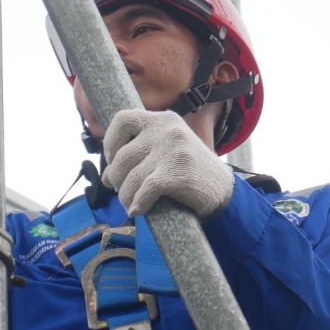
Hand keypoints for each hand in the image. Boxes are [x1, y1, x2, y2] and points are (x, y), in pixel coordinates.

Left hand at [102, 109, 233, 218]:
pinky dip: (137, 204)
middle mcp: (168, 130)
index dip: (110, 142)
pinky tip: (139, 210)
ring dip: (125, 196)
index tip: (112, 160)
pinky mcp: (177, 172)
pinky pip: (144, 191)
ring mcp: (173, 150)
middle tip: (121, 190)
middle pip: (122, 156)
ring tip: (130, 204)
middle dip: (116, 178)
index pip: (121, 119)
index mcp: (163, 119)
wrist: (224, 191)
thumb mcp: (168, 149)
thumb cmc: (190, 173)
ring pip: (130, 177)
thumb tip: (105, 175)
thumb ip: (141, 151)